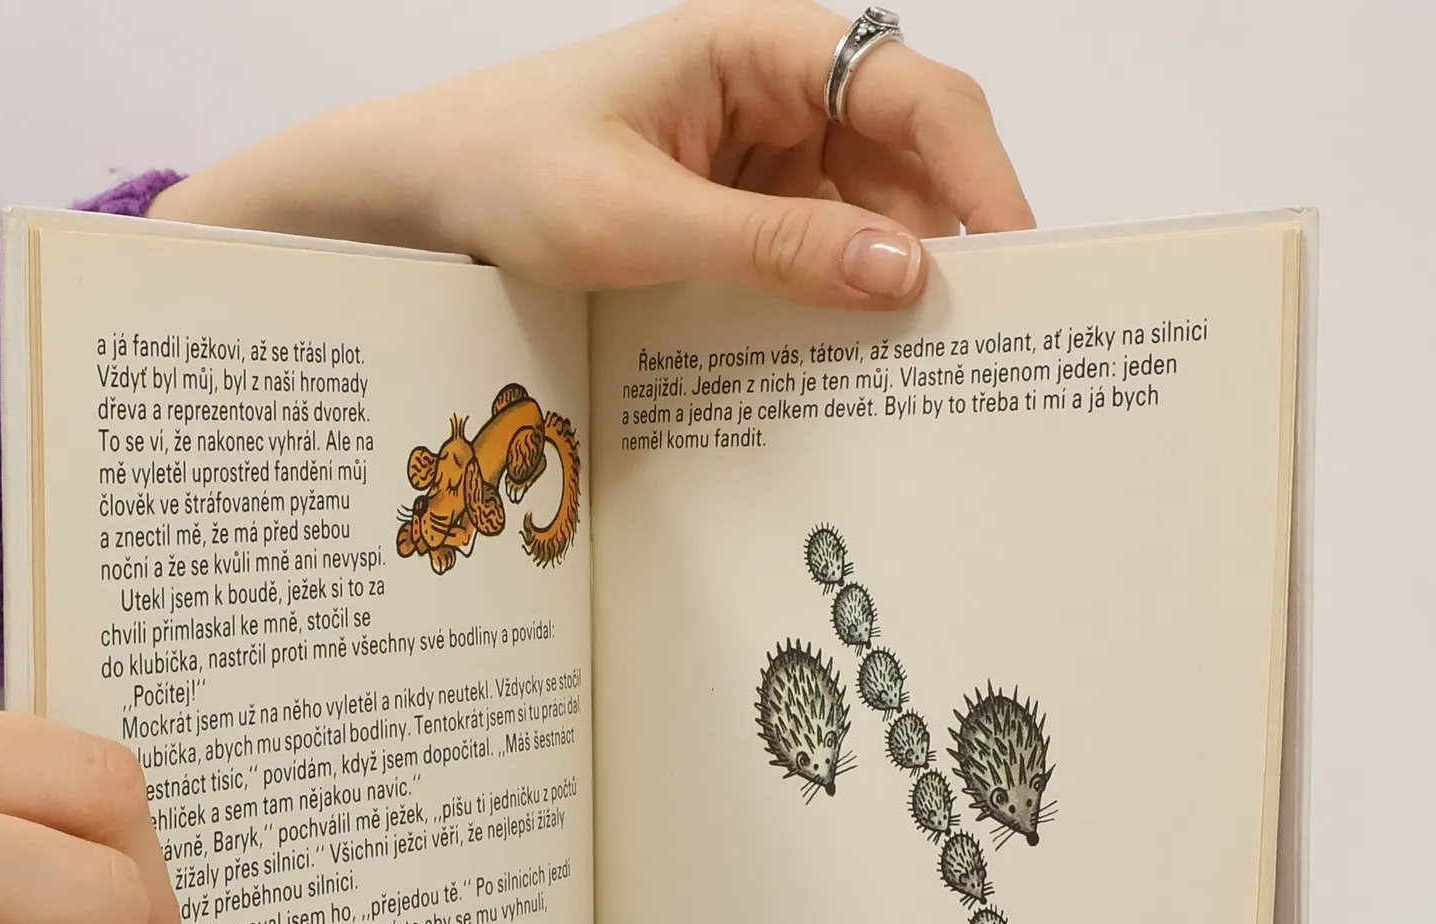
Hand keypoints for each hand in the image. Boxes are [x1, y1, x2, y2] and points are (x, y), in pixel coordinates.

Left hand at [150, 0, 1031, 308]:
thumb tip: (904, 272)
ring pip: (871, 210)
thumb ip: (773, 248)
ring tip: (932, 365)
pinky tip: (858, 359)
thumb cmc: (505, 171)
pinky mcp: (740, 209)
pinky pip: (819, 249)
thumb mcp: (638, 220)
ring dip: (898, 279)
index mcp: (756, 45)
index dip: (978, 173)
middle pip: (908, 154)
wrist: (419, 198)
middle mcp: (773, 88)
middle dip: (950, 237)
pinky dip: (843, 299)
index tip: (1016, 260)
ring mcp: (760, 151)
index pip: (911, 90)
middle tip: (987, 337)